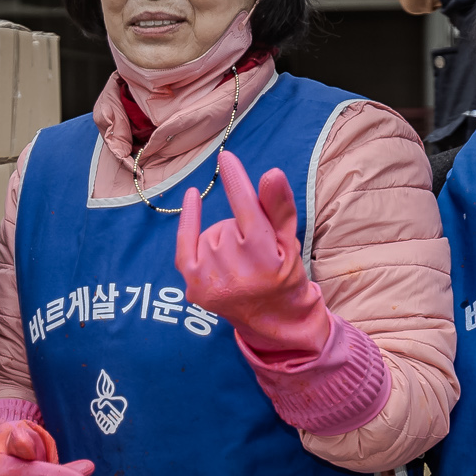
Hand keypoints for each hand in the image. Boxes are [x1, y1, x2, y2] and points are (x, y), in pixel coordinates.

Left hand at [173, 150, 330, 357]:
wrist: (271, 318)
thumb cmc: (284, 274)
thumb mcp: (290, 241)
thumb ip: (279, 208)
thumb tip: (271, 173)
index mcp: (264, 257)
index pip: (246, 209)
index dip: (235, 181)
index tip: (226, 157)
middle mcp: (235, 269)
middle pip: (228, 222)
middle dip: (240, 228)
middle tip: (255, 252)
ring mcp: (211, 279)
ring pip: (210, 232)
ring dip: (223, 238)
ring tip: (240, 261)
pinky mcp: (194, 286)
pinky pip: (185, 243)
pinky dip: (189, 221)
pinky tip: (192, 197)